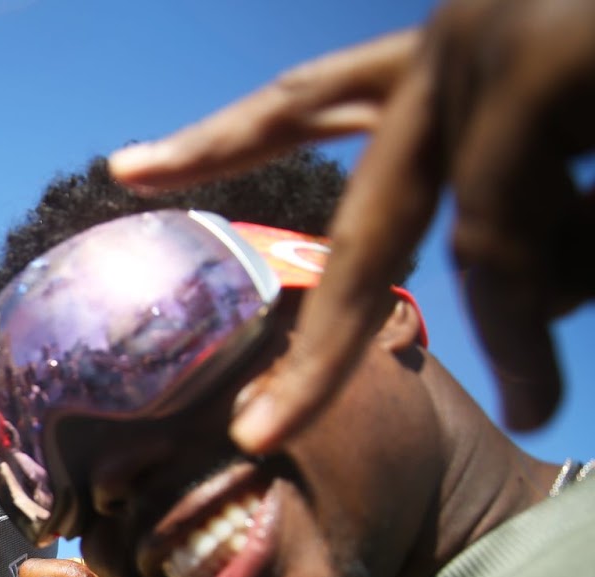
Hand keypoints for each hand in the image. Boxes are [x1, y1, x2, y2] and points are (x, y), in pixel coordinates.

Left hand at [110, 0, 594, 446]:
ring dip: (543, 314)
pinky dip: (541, 309)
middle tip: (258, 434)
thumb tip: (496, 297)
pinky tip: (555, 360)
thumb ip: (540, 227)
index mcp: (464, 58)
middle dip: (323, 352)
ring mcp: (494, 50)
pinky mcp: (537, 70)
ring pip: (479, 250)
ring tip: (555, 383)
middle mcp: (460, 44)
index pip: (311, 100)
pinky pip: (506, 240)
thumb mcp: (590, 160)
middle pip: (365, 226)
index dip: (225, 140)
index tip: (127, 171)